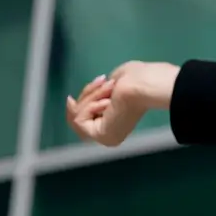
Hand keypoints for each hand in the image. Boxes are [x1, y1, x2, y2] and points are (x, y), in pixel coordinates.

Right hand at [64, 60, 178, 147]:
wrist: (145, 84)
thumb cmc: (137, 78)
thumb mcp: (110, 85)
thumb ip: (96, 94)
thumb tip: (72, 102)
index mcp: (116, 122)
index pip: (86, 119)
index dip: (77, 108)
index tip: (70, 98)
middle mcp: (109, 133)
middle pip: (78, 118)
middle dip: (86, 97)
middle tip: (101, 83)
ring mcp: (105, 137)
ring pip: (78, 116)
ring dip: (91, 97)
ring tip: (109, 88)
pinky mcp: (100, 136)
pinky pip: (80, 119)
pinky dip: (90, 105)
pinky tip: (107, 101)